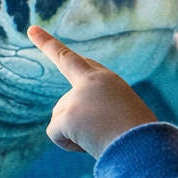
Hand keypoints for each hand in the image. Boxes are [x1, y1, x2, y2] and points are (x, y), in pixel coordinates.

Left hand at [27, 25, 157, 156]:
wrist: (144, 147)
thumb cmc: (138, 139)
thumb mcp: (122, 118)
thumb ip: (95, 112)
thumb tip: (68, 127)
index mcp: (108, 81)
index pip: (81, 61)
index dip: (56, 47)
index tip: (33, 31)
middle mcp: (92, 81)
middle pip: (65, 79)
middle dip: (47, 44)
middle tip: (33, 32)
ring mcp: (78, 96)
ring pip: (60, 117)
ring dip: (75, 133)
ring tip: (102, 137)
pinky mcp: (69, 115)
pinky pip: (55, 134)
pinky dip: (68, 145)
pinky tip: (89, 145)